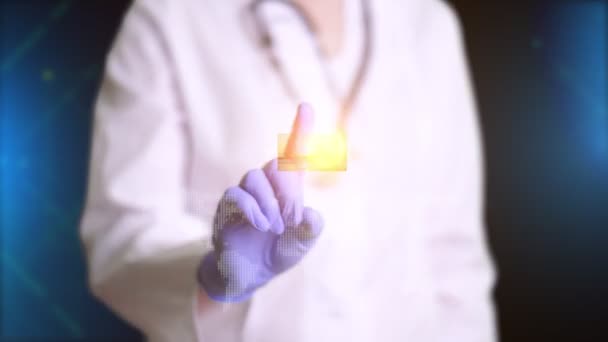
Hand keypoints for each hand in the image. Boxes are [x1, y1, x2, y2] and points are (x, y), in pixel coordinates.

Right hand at [198, 103, 323, 301]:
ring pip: (254, 177)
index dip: (300, 130)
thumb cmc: (277, 252)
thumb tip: (310, 214)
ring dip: (269, 202)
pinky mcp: (226, 207)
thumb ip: (310, 230)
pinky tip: (261, 225)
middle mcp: (265, 186)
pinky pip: (235, 195)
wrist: (248, 275)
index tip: (306, 106)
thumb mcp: (301, 244)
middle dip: (287, 188)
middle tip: (293, 217)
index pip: (293, 155)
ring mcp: (244, 195)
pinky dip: (251, 209)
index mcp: (287, 190)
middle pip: (277, 164)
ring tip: (275, 227)